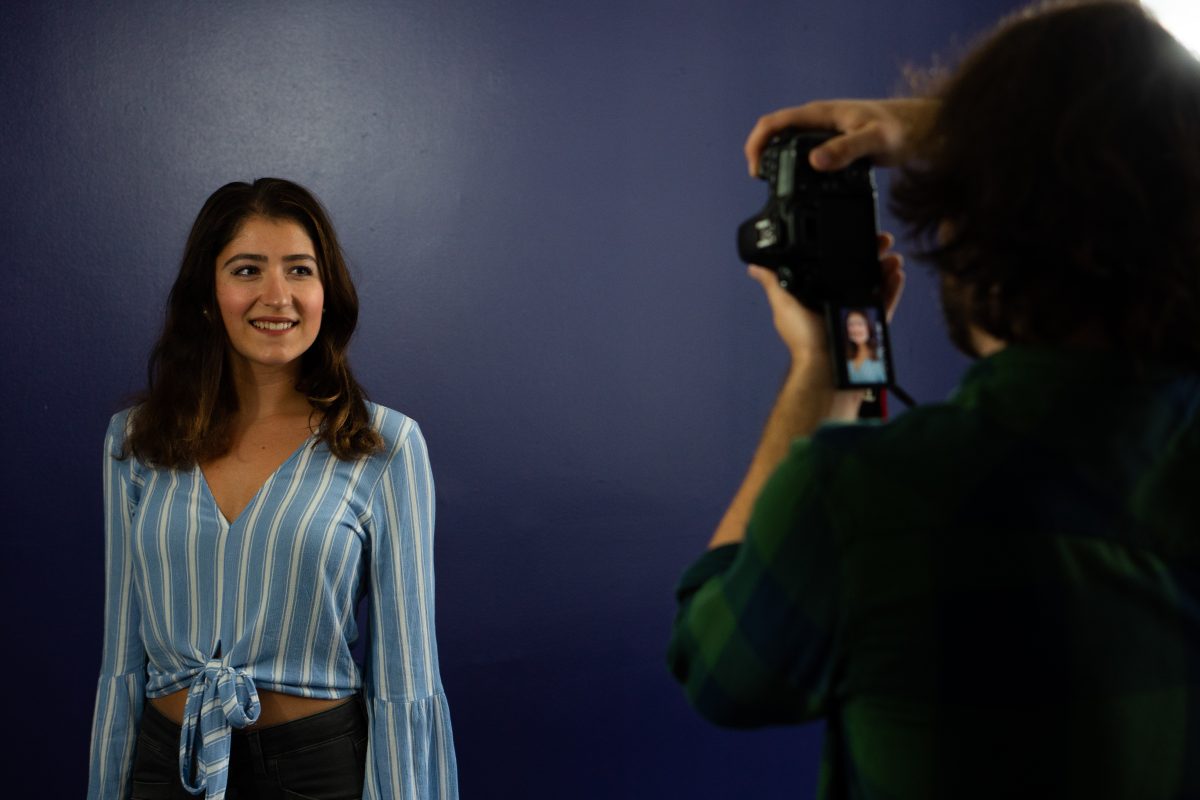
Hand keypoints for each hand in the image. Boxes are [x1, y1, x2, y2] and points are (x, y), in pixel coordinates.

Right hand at [744, 98, 936, 175]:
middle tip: (761, 183)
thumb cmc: (902, 130)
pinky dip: (793, 167)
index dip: (757, 144)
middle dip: (760, 154)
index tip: (755, 172)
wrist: (921, 128)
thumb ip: (846, 150)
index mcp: (821, 114)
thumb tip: (815, 161)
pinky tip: (799, 185)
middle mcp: (818, 120)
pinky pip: (803, 152)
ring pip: (788, 143)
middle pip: (776, 133)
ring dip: (775, 160)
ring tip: (773, 186)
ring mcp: (825, 132)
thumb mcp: (874, 141)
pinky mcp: (833, 144)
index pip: (774, 123)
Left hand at [747, 232, 905, 364]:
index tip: (852, 235)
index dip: (844, 251)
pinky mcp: (873, 325)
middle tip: (880, 240)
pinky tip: (897, 273)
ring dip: (885, 267)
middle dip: (871, 254)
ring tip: (891, 254)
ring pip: (876, 284)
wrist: (826, 368)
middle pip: (860, 272)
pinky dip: (893, 288)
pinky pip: (886, 303)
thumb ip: (774, 283)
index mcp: (818, 296)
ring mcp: (857, 314)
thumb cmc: (804, 342)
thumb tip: (755, 267)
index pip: (834, 268)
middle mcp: (839, 302)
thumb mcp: (784, 305)